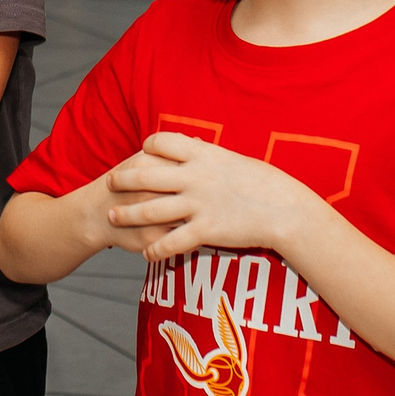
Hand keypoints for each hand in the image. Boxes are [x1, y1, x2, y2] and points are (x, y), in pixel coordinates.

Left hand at [103, 131, 313, 263]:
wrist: (286, 209)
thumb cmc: (263, 182)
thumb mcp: (233, 159)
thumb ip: (207, 155)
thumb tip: (192, 145)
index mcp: (202, 154)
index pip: (162, 142)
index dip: (147, 147)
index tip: (140, 153)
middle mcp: (195, 177)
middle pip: (146, 175)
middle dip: (123, 179)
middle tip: (108, 183)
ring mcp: (198, 204)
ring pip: (151, 209)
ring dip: (128, 214)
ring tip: (113, 217)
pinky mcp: (206, 230)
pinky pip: (172, 241)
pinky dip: (156, 249)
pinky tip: (145, 254)